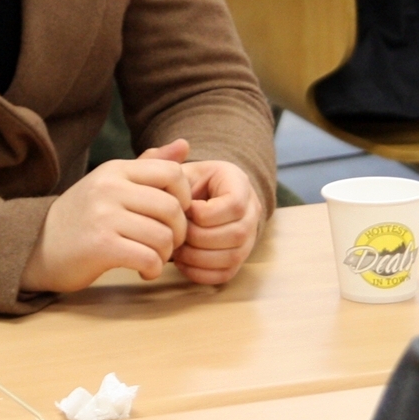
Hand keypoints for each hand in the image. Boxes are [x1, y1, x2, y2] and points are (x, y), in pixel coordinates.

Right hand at [21, 140, 193, 293]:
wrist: (36, 247)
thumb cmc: (82, 217)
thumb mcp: (111, 184)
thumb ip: (147, 166)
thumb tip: (184, 145)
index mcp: (115, 169)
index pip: (172, 173)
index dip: (184, 197)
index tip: (173, 215)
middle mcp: (109, 188)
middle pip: (172, 207)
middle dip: (179, 232)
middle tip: (167, 244)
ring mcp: (103, 216)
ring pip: (163, 236)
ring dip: (165, 255)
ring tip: (153, 258)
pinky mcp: (100, 246)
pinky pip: (148, 258)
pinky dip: (152, 269)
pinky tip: (143, 271)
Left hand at [173, 157, 262, 285]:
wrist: (192, 203)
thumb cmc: (181, 186)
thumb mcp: (174, 170)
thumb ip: (167, 160)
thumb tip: (181, 145)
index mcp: (238, 183)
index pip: (234, 205)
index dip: (205, 214)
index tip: (183, 211)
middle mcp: (251, 211)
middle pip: (236, 234)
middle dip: (200, 238)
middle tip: (175, 235)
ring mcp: (249, 238)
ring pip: (233, 257)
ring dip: (199, 257)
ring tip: (177, 249)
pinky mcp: (238, 260)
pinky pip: (226, 274)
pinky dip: (201, 272)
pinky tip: (183, 262)